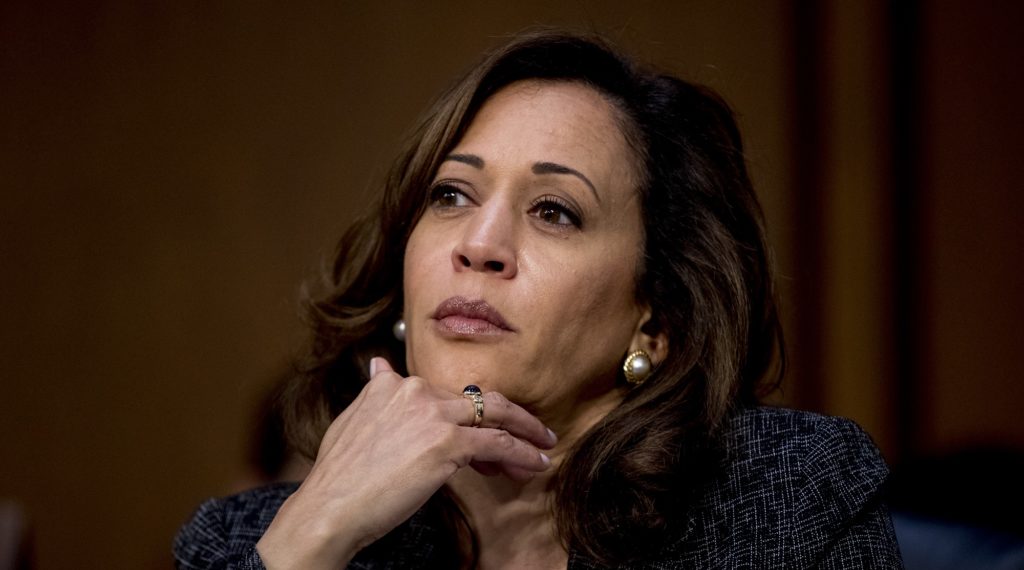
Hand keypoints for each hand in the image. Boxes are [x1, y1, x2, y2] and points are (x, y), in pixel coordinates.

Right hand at [255, 357, 557, 568]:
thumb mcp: (353, 421)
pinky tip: (536, 463)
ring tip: (542, 447)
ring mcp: (434, 415)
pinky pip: (499, 444)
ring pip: (497, 416)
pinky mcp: (448, 444)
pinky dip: (523, 453)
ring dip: (526, 433)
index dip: (473, 417)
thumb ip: (375, 393)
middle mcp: (416, 390)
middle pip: (479, 398)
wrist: (329, 507)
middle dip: (512, 415)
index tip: (485, 434)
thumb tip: (379, 365)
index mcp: (394, 384)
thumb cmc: (339, 476)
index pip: (449, 395)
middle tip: (534, 430)